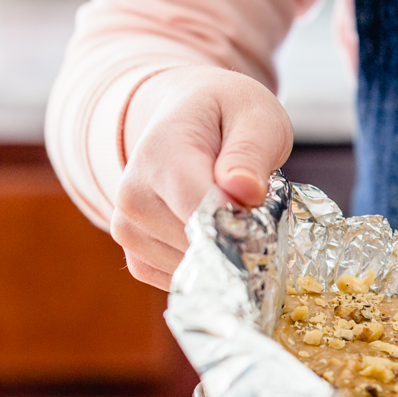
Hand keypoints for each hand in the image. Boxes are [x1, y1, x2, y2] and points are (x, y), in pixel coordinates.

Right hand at [111, 65, 293, 289]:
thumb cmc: (228, 115)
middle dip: (239, 240)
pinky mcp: (135, 253)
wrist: (187, 117)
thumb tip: (245, 190)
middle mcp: (133, 196)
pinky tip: (215, 234)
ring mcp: (128, 228)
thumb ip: (251, 151)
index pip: (201, 212)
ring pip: (194, 270)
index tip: (269, 220)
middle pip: (200, 247)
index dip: (244, 226)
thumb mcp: (255, 116)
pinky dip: (208, 268)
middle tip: (258, 210)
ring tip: (231, 214)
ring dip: (225, 255)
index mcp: (161, 155)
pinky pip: (181, 280)